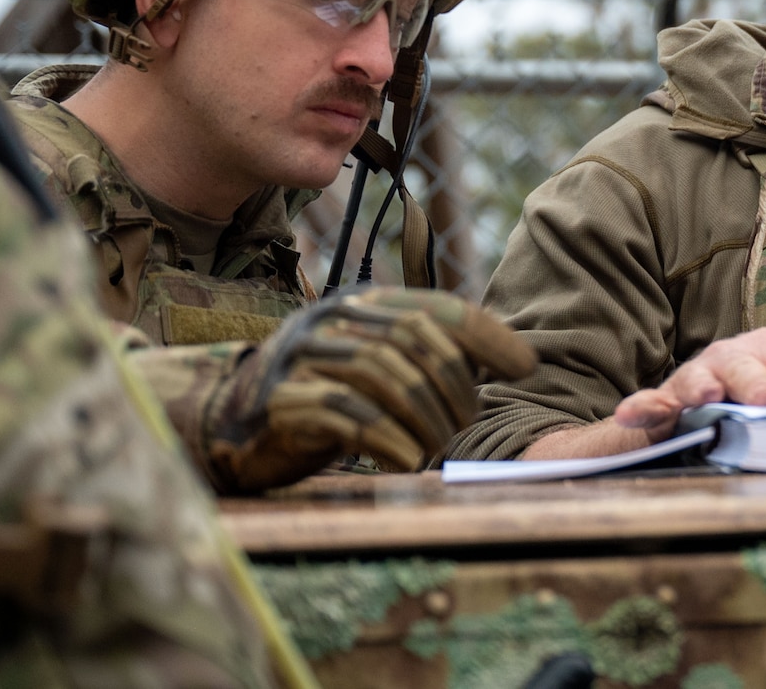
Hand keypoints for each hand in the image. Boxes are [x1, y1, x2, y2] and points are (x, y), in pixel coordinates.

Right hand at [198, 288, 535, 492]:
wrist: (238, 432)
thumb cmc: (331, 403)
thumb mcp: (387, 372)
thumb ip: (440, 358)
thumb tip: (524, 360)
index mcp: (364, 304)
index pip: (436, 307)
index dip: (487, 335)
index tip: (526, 368)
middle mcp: (332, 319)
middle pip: (412, 338)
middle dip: (453, 384)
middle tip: (468, 423)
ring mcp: (303, 357)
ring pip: (381, 373)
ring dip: (424, 417)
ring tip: (438, 447)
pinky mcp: (281, 401)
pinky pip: (347, 414)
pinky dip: (388, 439)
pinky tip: (409, 461)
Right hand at [612, 327, 765, 441]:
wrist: (693, 413)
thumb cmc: (748, 403)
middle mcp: (731, 360)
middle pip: (745, 365)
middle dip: (758, 380)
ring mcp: (696, 379)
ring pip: (699, 379)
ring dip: (704, 386)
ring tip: (710, 398)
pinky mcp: (665, 403)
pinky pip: (652, 403)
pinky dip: (644, 406)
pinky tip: (635, 412)